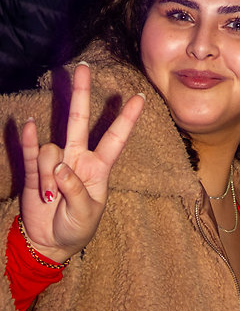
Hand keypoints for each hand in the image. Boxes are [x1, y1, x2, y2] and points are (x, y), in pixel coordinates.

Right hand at [20, 62, 144, 262]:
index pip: (115, 138)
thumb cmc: (76, 229)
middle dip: (81, 93)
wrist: (49, 243)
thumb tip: (62, 167)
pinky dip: (29, 140)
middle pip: (79, 120)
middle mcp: (78, 158)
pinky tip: (28, 125)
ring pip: (51, 150)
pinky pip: (32, 152)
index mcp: (99, 168)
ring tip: (49, 198)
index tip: (140, 97)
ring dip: (48, 174)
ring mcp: (56, 162)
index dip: (126, 119)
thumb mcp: (86, 215)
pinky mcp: (35, 171)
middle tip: (83, 67)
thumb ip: (77, 191)